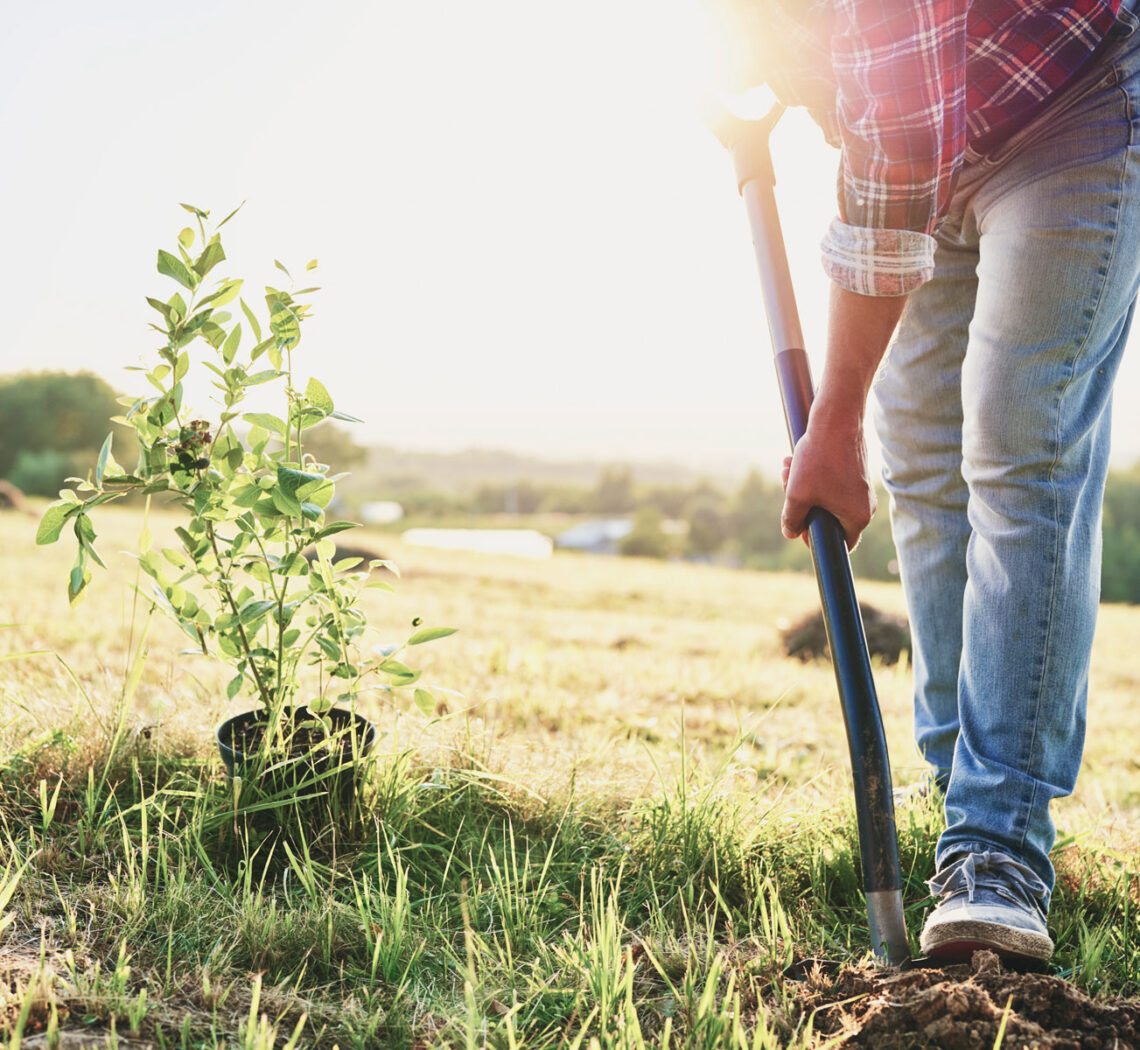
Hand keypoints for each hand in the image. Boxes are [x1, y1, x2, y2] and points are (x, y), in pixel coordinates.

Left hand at [781, 412, 876, 549]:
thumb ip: (792, 518)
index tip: (798, 524)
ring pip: (824, 496)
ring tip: (786, 468)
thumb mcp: (797, 495)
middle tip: (785, 486)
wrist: (836, 419)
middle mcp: (866, 505)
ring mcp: (862, 488)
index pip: (839, 543)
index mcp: (858, 518)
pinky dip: (812, 474)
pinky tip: (793, 460)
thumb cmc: (819, 460)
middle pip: (827, 517)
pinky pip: (830, 482)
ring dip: (802, 486)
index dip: (815, 538)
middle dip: (802, 504)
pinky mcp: (855, 472)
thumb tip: (790, 532)